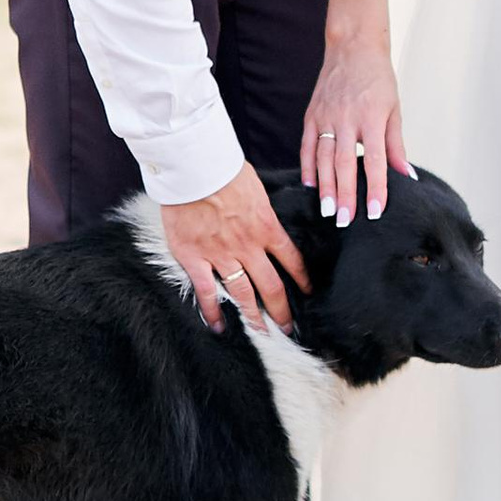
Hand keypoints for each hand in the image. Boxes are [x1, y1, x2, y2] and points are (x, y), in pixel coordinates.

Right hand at [159, 164, 307, 330]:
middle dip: (282, 311)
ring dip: (254, 317)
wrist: (193, 167)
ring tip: (262, 333)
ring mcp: (221, 255)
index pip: (292, 259)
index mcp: (266, 226)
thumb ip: (261, 208)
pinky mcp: (195, 258)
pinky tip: (220, 326)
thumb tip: (264, 214)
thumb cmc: (222, 168)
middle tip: (288, 328)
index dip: (302, 279)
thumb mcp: (255, 186)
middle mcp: (248, 246)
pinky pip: (207, 292)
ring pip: (243, 294)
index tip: (307, 292)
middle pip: (272, 286)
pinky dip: (213, 312)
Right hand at [300, 35, 406, 221]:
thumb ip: (396, 145)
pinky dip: (307, 167)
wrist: (353, 47)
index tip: (376, 212)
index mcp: (371, 118)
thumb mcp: (394, 109)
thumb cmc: (379, 80)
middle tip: (344, 221)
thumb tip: (406, 176)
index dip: (377, 188)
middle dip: (345, 195)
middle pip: (345, 164)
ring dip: (325, 187)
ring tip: (328, 211)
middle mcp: (347, 118)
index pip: (375, 160)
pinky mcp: (312, 114)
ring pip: (323, 158)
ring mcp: (326, 116)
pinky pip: (307, 145)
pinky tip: (310, 186)